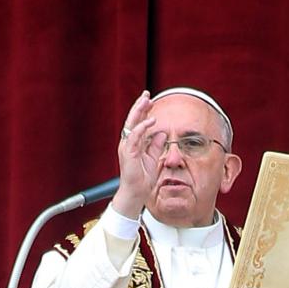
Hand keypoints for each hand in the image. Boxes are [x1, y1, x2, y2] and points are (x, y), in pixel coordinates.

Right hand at [111, 90, 165, 217]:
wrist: (136, 193)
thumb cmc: (142, 178)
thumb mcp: (153, 158)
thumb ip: (156, 145)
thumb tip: (162, 133)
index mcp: (133, 143)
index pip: (138, 123)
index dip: (143, 111)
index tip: (150, 100)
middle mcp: (128, 143)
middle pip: (133, 120)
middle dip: (139, 106)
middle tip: (146, 94)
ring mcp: (127, 147)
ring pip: (132, 125)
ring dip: (140, 112)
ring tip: (147, 101)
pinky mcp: (128, 153)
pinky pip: (135, 137)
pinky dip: (142, 128)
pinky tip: (151, 121)